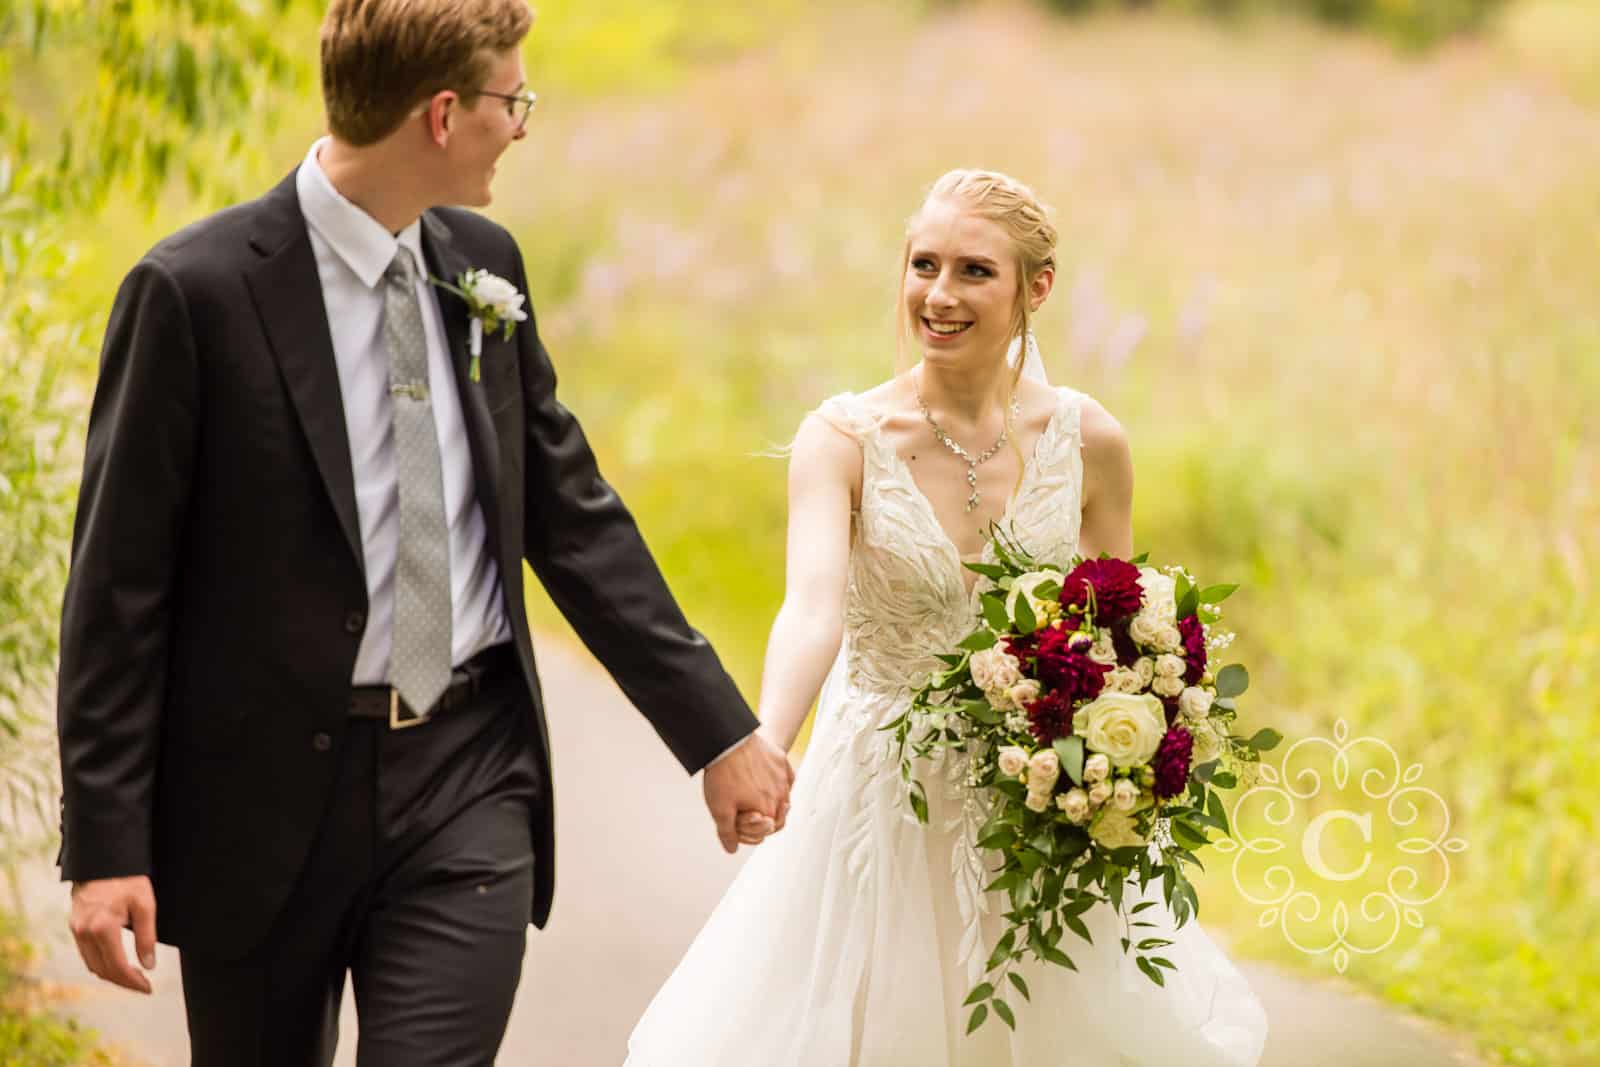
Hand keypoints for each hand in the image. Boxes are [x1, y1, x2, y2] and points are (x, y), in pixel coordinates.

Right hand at [69, 875, 156, 993]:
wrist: (102, 859)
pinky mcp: (74, 926)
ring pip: (92, 964)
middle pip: (102, 970)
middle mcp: (84, 932)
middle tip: (143, 985)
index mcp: (102, 928)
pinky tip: (115, 962)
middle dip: (123, 982)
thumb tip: (149, 965)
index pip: (118, 967)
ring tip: (132, 977)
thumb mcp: (145, 905)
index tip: (148, 988)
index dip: (133, 981)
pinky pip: (86, 954)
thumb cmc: (127, 878)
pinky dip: (100, 962)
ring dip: (111, 974)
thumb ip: (146, 937)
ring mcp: (76, 930)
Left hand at [703, 731, 793, 853]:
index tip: (738, 823)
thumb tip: (732, 849)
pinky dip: (779, 784)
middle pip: (779, 816)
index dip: (752, 832)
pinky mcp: (781, 761)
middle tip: (747, 812)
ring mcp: (783, 777)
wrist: (727, 741)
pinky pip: (786, 778)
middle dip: (764, 819)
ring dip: (772, 802)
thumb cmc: (723, 775)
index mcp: (768, 810)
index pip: (768, 831)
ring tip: (754, 796)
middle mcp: (781, 795)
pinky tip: (765, 780)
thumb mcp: (719, 809)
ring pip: (784, 797)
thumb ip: (727, 833)